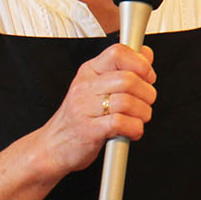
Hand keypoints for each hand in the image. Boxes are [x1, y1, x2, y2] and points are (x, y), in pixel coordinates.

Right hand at [37, 43, 156, 177]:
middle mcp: (85, 87)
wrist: (52, 147)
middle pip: (129, 79)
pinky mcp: (88, 130)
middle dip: (147, 94)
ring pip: (128, 102)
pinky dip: (135, 129)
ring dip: (143, 113)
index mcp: (89, 72)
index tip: (147, 77)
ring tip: (139, 119)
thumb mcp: (98, 88)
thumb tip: (146, 54)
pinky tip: (131, 131)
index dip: (140, 63)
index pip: (118, 52)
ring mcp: (84, 108)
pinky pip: (121, 123)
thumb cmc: (79, 118)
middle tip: (145, 103)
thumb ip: (123, 70)